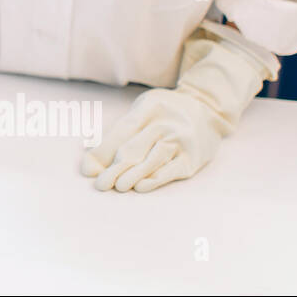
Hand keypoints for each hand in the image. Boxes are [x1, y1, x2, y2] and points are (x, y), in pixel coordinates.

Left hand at [80, 88, 225, 191]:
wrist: (208, 111)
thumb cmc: (164, 114)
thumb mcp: (142, 110)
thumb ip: (118, 132)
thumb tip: (92, 161)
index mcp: (148, 109)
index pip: (122, 131)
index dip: (103, 150)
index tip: (88, 170)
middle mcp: (165, 124)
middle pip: (135, 148)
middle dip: (115, 168)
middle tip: (100, 185)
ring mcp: (180, 141)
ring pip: (152, 160)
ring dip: (133, 175)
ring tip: (118, 187)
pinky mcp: (192, 159)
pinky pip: (171, 171)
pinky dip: (155, 180)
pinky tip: (141, 187)